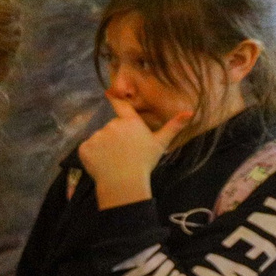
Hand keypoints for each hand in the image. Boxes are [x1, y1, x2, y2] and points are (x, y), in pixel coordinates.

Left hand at [75, 93, 191, 208]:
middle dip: (115, 138)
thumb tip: (190, 112)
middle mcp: (113, 125)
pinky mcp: (85, 147)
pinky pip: (87, 148)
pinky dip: (92, 155)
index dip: (115, 98)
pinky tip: (101, 164)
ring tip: (113, 160)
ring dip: (103, 147)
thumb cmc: (144, 163)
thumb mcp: (160, 144)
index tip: (108, 92)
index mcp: (131, 122)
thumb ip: (173, 127)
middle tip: (123, 153)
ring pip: (99, 139)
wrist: (124, 183)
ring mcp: (97, 135)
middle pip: (111, 128)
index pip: (121, 106)